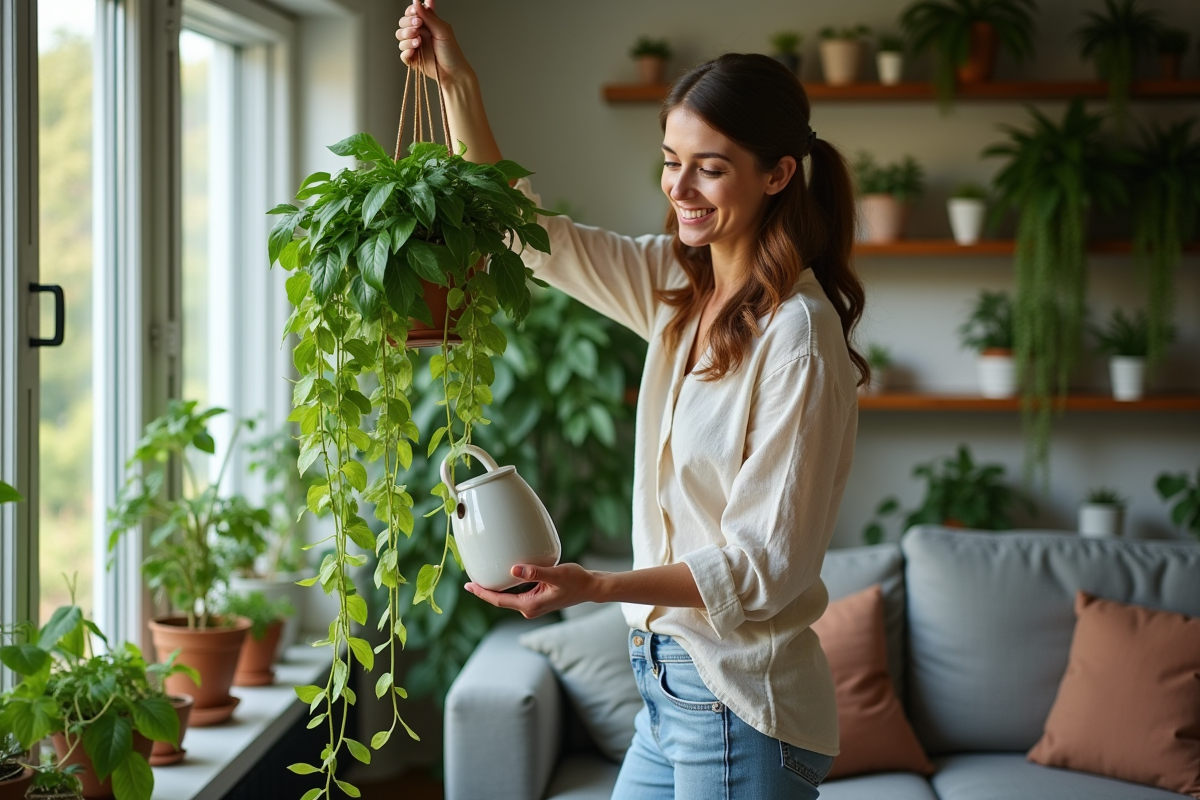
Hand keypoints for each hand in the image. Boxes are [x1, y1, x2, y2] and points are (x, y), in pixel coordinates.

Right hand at [395, 0, 472, 86]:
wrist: (454, 72)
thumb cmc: (452, 52)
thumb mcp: (442, 30)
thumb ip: (429, 16)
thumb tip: (416, 2)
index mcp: (427, 24)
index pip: (412, 13)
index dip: (411, 11)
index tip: (415, 12)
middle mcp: (419, 33)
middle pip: (403, 23)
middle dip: (408, 24)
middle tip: (418, 26)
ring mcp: (414, 46)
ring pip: (400, 37)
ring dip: (407, 37)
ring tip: (418, 42)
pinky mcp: (412, 59)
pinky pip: (402, 53)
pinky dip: (406, 51)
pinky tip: (414, 51)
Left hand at [465, 563, 602, 618]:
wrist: (591, 587)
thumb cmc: (576, 581)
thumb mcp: (556, 574)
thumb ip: (536, 572)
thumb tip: (513, 570)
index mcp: (530, 605)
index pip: (499, 601)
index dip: (482, 593)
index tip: (469, 585)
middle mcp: (530, 608)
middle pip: (501, 600)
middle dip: (485, 591)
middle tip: (469, 579)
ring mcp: (533, 605)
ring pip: (508, 597)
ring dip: (496, 588)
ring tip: (482, 577)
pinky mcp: (537, 599)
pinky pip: (517, 593)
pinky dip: (507, 586)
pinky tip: (504, 577)